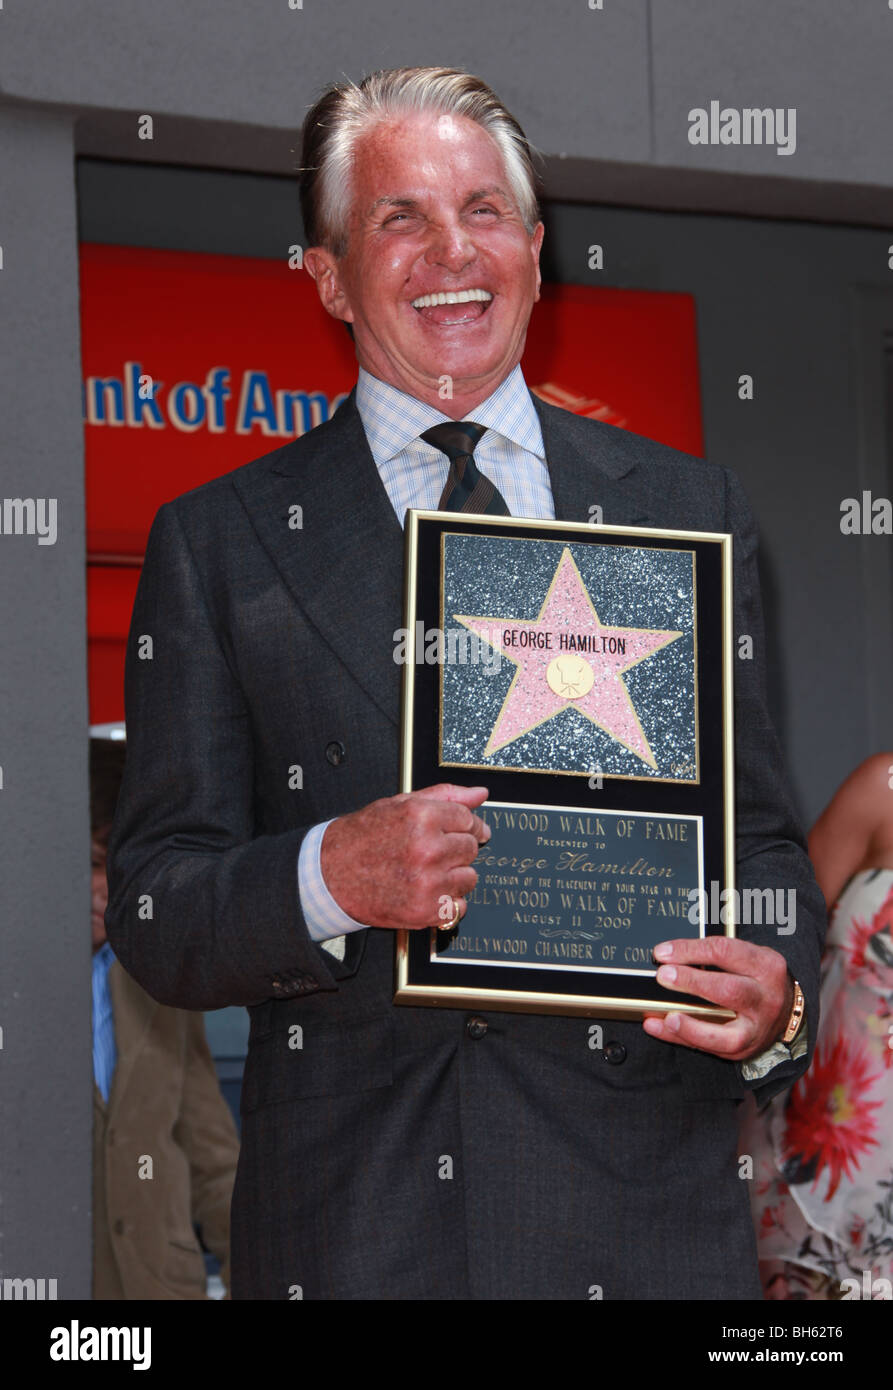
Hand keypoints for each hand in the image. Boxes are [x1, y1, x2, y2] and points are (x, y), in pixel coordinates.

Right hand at [320, 784, 489, 929]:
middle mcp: (427, 849)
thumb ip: (445, 796)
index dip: (468, 826)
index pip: (469, 820)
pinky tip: (427, 892)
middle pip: (470, 848)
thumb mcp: (399, 805)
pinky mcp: (424, 910)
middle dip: (457, 849)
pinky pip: (459, 907)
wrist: (329, 875)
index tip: (465, 831)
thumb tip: (479, 794)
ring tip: (427, 872)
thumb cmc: (361, 839)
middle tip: (434, 852)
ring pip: (469, 878)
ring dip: (454, 876)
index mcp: (421, 817)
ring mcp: (427, 882)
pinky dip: (447, 902)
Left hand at [641, 936, 794, 1061]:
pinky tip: (659, 1026)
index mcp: (766, 966)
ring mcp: (756, 1028)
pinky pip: (711, 1048)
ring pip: (726, 1033)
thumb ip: (717, 955)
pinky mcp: (744, 1049)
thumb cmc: (759, 979)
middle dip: (693, 982)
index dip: (691, 950)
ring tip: (666, 1016)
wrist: (787, 1012)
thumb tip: (671, 954)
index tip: (663, 952)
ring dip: (692, 1025)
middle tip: (663, 976)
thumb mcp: (749, 957)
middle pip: (729, 990)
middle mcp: (765, 998)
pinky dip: (681, 1038)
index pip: (726, 952)